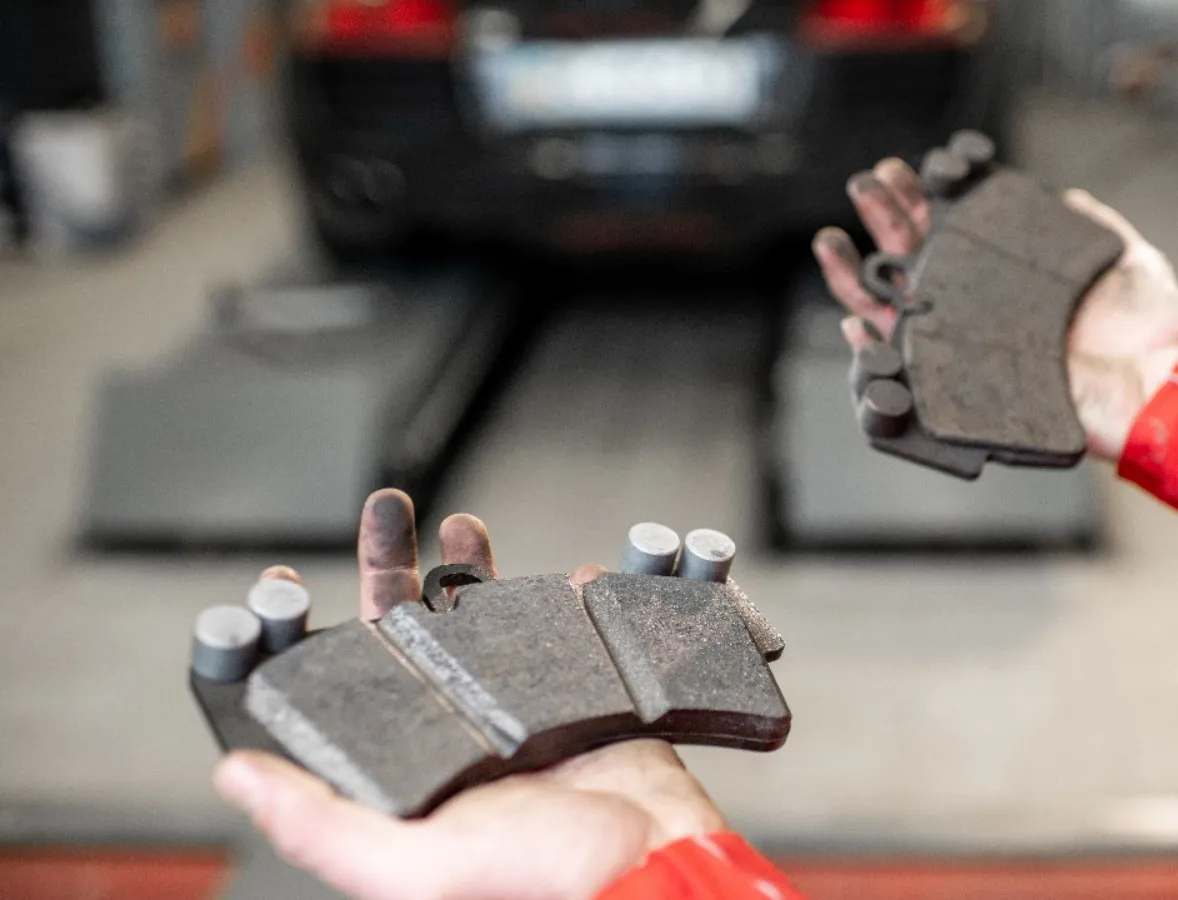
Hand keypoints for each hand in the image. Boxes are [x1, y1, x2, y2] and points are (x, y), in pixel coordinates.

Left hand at [213, 489, 726, 899]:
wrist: (654, 865)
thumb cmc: (539, 882)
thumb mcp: (414, 867)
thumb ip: (322, 827)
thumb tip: (235, 777)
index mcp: (403, 776)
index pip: (333, 695)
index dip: (300, 639)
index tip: (282, 588)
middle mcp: (452, 737)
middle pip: (401, 636)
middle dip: (385, 566)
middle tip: (384, 512)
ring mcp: (514, 712)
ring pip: (475, 622)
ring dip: (462, 566)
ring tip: (455, 522)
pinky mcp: (575, 696)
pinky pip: (555, 631)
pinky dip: (552, 594)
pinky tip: (549, 568)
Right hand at [813, 160, 1177, 460]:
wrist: (1162, 384)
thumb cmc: (1153, 330)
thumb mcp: (1130, 256)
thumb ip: (1094, 225)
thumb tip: (1067, 197)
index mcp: (1015, 275)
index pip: (958, 229)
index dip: (930, 197)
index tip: (915, 168)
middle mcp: (986, 307)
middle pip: (917, 258)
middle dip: (885, 217)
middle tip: (867, 184)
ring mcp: (971, 345)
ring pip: (898, 307)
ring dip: (859, 274)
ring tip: (833, 240)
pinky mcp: (964, 385)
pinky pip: (906, 367)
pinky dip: (873, 344)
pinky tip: (852, 318)